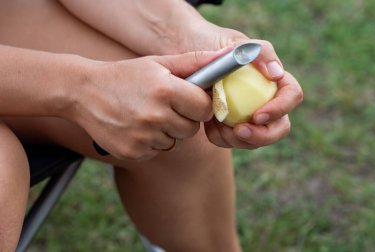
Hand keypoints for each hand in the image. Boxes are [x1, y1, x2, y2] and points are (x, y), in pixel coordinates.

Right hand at [69, 50, 222, 159]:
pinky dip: (151, 142)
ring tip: (146, 115)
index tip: (190, 100)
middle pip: (191, 128)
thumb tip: (227, 55)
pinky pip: (157, 151)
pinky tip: (136, 127)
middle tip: (165, 106)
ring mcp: (143, 138)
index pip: (204, 108)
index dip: (199, 105)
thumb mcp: (158, 64)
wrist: (83, 93)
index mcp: (165, 91)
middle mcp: (155, 116)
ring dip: (167, 131)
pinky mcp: (133, 153)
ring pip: (174, 141)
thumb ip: (194, 62)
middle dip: (184, 119)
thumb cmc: (125, 76)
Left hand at [182, 23, 302, 148]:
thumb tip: (277, 75)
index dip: (280, 109)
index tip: (257, 115)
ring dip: (237, 139)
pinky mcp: (231, 128)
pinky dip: (220, 138)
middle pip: (279, 128)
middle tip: (239, 132)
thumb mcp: (234, 42)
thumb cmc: (215, 46)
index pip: (292, 96)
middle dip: (263, 136)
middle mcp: (266, 102)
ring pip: (255, 140)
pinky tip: (207, 124)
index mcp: (273, 80)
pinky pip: (231, 142)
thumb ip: (259, 52)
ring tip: (216, 123)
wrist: (190, 60)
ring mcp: (249, 118)